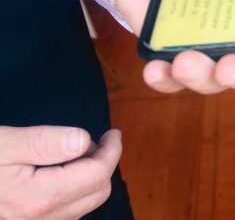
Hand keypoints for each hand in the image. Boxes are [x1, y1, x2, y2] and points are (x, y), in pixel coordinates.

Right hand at [0, 126, 121, 219]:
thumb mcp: (5, 144)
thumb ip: (44, 142)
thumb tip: (83, 140)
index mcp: (38, 198)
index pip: (97, 175)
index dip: (112, 151)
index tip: (113, 134)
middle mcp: (43, 219)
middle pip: (99, 191)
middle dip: (102, 163)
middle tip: (87, 142)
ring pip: (87, 203)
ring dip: (90, 177)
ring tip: (69, 155)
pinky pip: (70, 210)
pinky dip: (75, 190)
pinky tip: (58, 173)